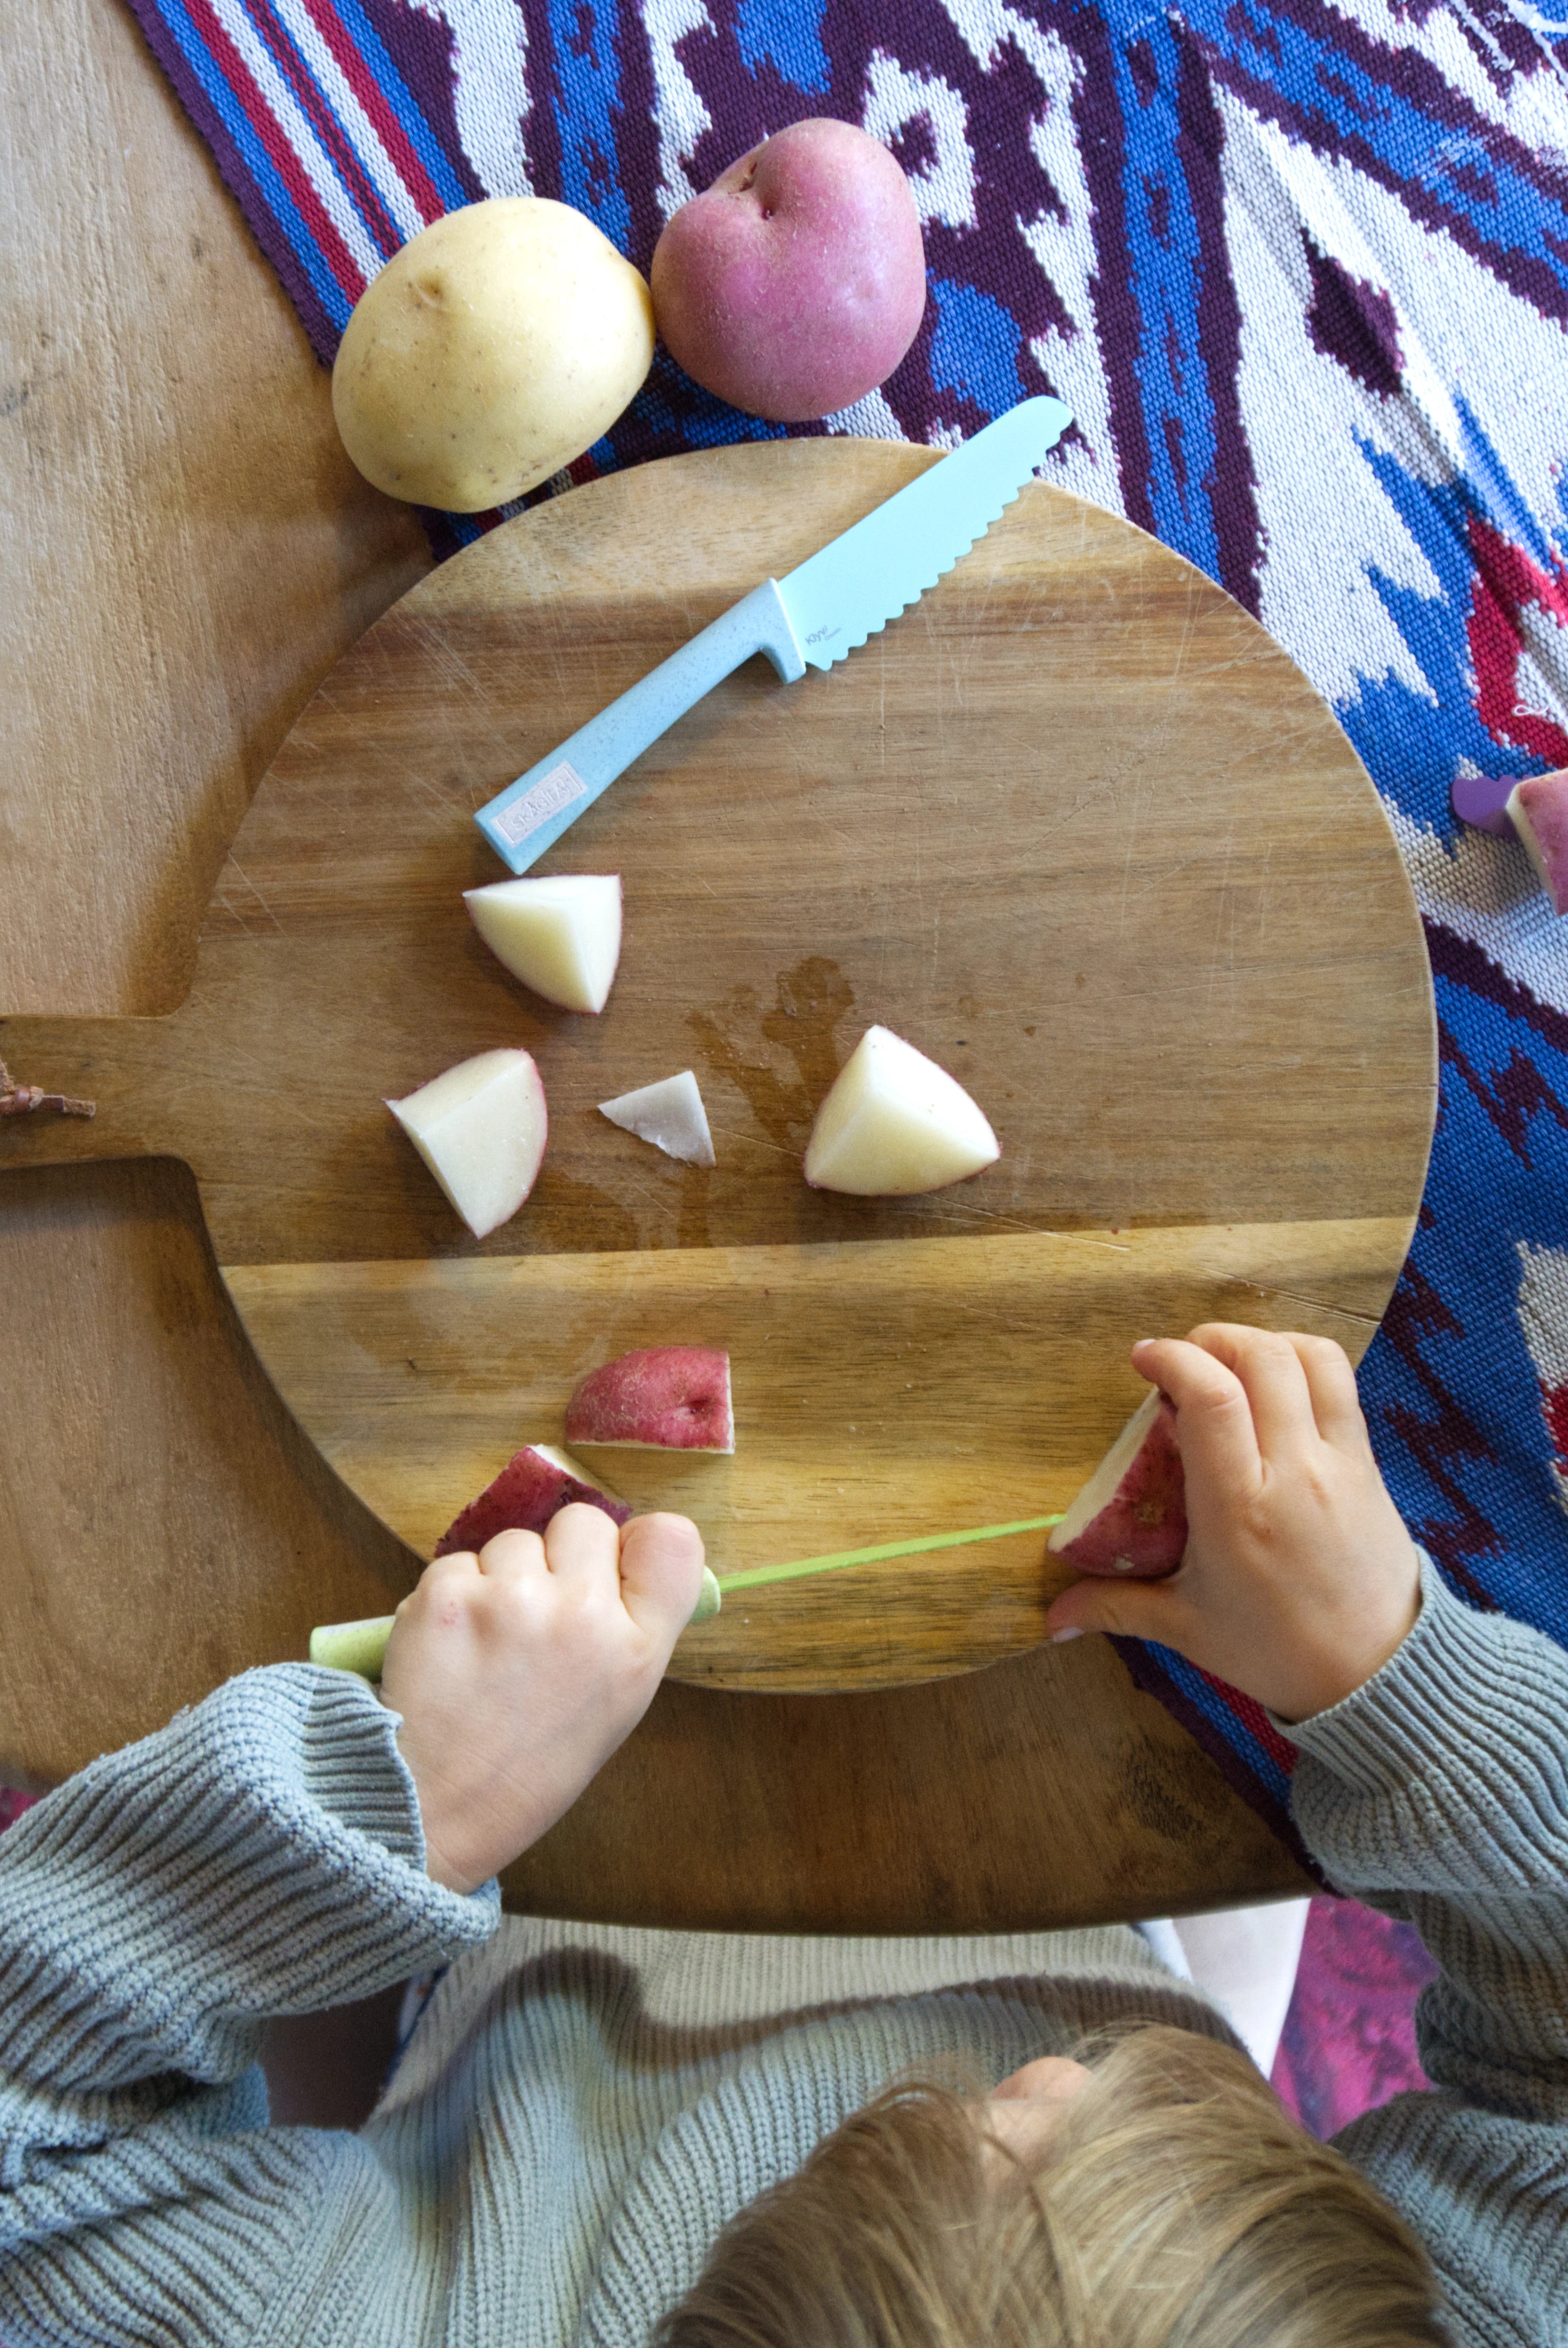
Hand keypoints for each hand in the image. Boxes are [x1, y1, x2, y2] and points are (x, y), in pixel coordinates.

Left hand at [380, 1506, 704, 1893]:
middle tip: (536, 1614)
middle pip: (584, 1521)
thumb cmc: (530, 1765)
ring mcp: (513, 1599)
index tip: (611, 1567)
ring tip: (488, 1643)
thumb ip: (629, 1627)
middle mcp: (584, 1614)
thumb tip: (623, 1553)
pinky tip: (450, 1645)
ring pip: (513, 1540)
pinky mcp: (447, 1595)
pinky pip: (456, 1562)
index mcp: (639, 1649)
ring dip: (499, 1577)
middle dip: (559, 1556)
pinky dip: (451, 1595)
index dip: (636, 1543)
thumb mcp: (615, 1706)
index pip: (673, 1539)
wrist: (437, 1811)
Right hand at [1044, 1326, 1421, 1721]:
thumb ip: (1116, 1608)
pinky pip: (1341, 1387)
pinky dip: (1304, 1367)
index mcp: (1240, 1508)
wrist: (1381, 1678)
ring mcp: (1341, 1463)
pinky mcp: (1369, 1465)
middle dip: (1213, 1339)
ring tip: (1232, 1366)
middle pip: (1263, 1358)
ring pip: (1313, 1358)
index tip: (1144, 1360)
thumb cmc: (1279, 1652)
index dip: (1173, 1358)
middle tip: (1183, 1361)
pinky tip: (1276, 1393)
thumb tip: (1051, 1619)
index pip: (1212, 1396)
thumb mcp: (1188, 1629)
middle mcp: (1295, 1472)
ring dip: (1265, 1343)